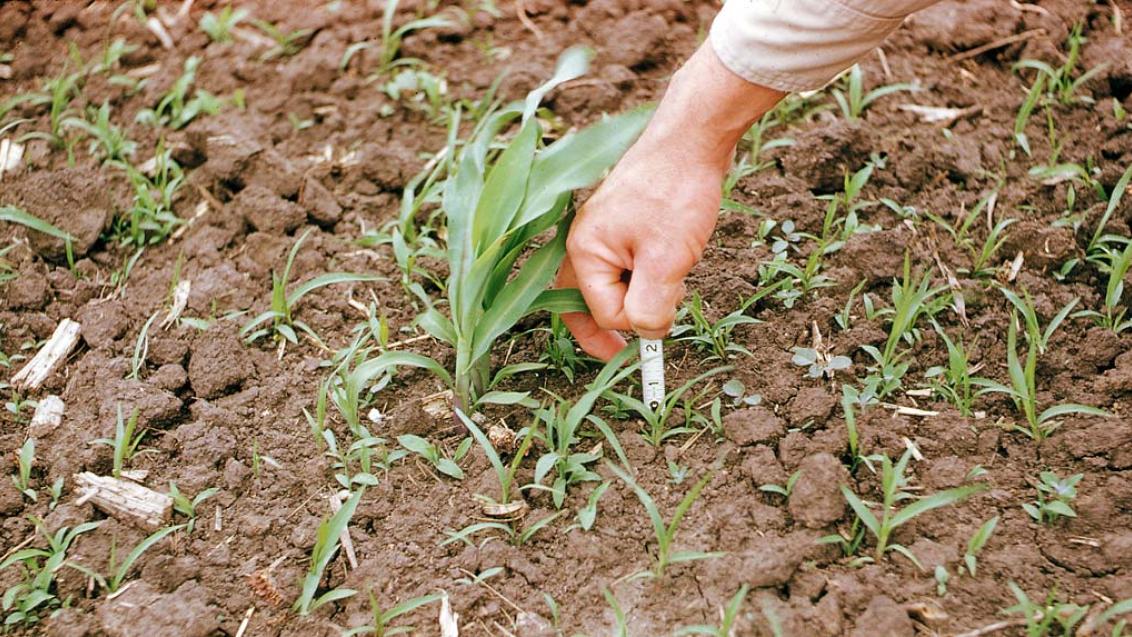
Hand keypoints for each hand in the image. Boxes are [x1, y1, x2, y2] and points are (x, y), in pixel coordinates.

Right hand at [556, 42, 784, 359]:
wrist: (693, 139)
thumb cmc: (675, 192)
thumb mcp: (667, 260)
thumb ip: (650, 307)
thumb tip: (646, 334)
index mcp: (584, 252)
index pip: (601, 313)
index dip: (634, 326)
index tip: (662, 334)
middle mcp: (584, 243)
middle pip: (588, 304)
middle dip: (620, 321)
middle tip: (643, 344)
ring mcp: (603, 233)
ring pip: (615, 285)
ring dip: (643, 294)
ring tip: (675, 276)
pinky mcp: (624, 225)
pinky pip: (629, 265)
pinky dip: (650, 274)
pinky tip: (674, 260)